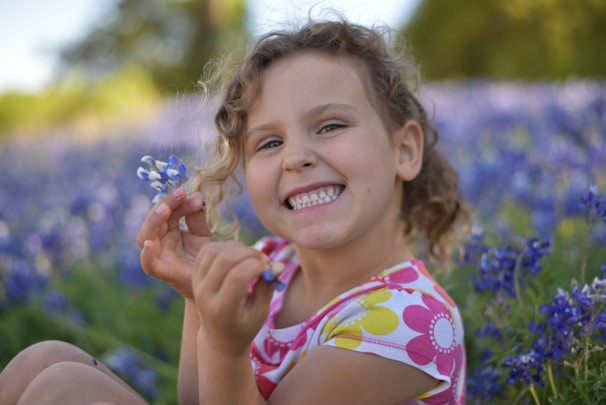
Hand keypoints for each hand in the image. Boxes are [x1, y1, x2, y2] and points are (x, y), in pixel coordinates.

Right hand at [136, 188, 211, 299]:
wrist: (214, 284)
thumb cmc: (204, 258)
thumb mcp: (203, 234)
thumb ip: (197, 217)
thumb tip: (197, 194)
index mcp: (168, 231)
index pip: (167, 211)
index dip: (176, 201)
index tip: (191, 193)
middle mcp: (160, 242)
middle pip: (154, 220)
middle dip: (165, 204)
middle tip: (180, 193)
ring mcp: (160, 257)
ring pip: (146, 237)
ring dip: (154, 222)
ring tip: (165, 209)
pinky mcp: (164, 272)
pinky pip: (149, 265)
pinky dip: (147, 255)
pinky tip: (151, 244)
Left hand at [193, 241, 274, 355]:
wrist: (218, 338)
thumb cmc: (244, 326)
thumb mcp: (259, 313)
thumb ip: (267, 287)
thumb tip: (278, 265)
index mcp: (222, 309)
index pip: (237, 277)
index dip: (256, 266)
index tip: (269, 267)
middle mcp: (205, 295)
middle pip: (225, 260)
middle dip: (249, 253)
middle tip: (263, 260)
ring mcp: (197, 283)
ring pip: (215, 250)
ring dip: (238, 247)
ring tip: (251, 257)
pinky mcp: (194, 274)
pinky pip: (208, 250)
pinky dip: (225, 246)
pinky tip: (238, 255)